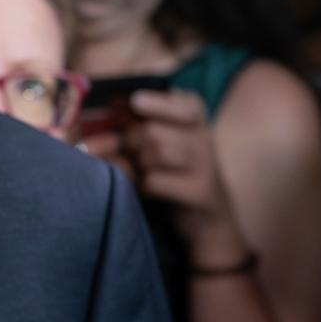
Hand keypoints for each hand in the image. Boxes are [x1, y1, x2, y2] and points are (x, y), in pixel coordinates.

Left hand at [115, 89, 242, 257]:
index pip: (182, 102)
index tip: (135, 102)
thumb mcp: (167, 142)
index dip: (156, 102)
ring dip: (140, 165)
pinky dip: (144, 186)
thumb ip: (145, 123)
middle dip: (133, 142)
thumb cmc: (175, 174)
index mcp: (198, 121)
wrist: (207, 219)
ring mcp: (206, 165)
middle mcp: (206, 138)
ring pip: (155, 153)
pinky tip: (148, 191)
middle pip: (154, 131)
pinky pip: (156, 181)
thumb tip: (113, 107)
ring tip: (143, 172)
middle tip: (132, 154)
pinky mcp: (200, 191)